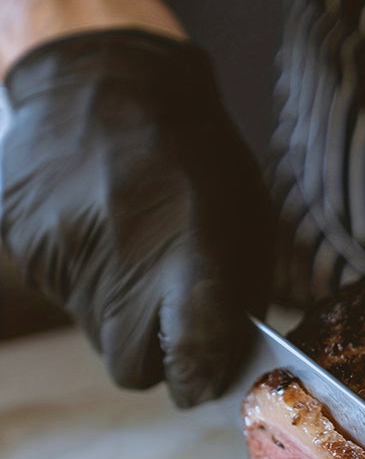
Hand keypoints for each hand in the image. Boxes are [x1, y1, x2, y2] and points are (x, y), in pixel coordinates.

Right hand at [1, 30, 272, 406]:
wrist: (106, 79)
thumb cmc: (196, 154)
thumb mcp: (244, 218)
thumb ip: (237, 295)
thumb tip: (220, 359)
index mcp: (191, 253)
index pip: (191, 352)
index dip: (197, 378)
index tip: (201, 379)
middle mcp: (122, 261)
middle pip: (130, 368)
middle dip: (154, 359)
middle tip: (169, 321)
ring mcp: (64, 254)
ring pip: (95, 333)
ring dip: (120, 313)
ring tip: (135, 250)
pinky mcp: (26, 245)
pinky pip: (65, 293)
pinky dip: (88, 279)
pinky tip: (101, 230)